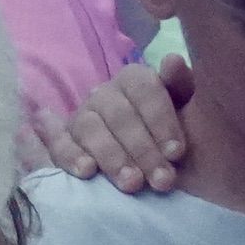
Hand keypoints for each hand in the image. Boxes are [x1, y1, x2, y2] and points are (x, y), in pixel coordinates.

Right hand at [23, 53, 193, 191]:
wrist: (146, 165)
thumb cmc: (167, 135)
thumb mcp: (184, 110)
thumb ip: (181, 85)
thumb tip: (173, 60)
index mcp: (134, 79)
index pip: (145, 89)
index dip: (162, 120)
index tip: (177, 153)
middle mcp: (105, 94)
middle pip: (120, 114)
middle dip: (143, 149)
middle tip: (162, 180)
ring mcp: (81, 116)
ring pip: (90, 129)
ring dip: (112, 157)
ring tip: (132, 184)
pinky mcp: (63, 141)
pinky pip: (60, 144)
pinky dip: (71, 156)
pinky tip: (87, 172)